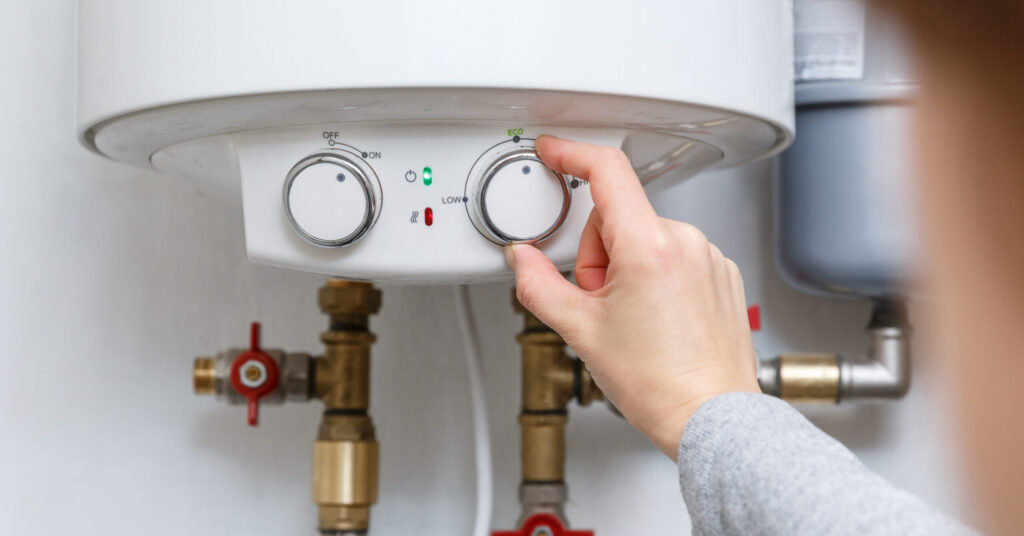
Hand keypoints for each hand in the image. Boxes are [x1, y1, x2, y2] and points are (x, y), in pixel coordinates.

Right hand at [506, 135, 760, 458]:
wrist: (710, 417)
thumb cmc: (658, 384)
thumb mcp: (580, 331)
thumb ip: (538, 284)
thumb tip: (520, 259)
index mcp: (648, 247)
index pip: (606, 171)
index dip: (571, 153)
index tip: (553, 152)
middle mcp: (686, 242)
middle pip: (618, 218)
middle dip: (598, 254)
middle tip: (601, 303)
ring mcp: (709, 257)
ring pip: (646, 237)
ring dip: (627, 266)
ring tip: (632, 319)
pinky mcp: (722, 274)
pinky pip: (675, 255)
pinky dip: (657, 277)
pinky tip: (658, 320)